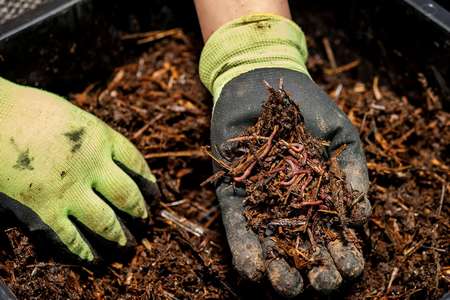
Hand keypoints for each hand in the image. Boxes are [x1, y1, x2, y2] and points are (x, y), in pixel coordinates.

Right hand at [0, 77, 159, 261]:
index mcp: (102, 138)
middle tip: (144, 218)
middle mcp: (93, 166)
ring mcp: (71, 190)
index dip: (147, 179)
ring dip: (117, 234)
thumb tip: (105, 153)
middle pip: (126, 194)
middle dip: (138, 209)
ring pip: (105, 220)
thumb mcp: (74, 117)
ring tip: (125, 242)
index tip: (154, 190)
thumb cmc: (28, 110)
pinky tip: (90, 256)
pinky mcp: (46, 210)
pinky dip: (82, 249)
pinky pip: (70, 236)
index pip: (135, 162)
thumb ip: (93, 137)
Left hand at [200, 14, 369, 296]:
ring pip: (270, 246)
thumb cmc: (309, 109)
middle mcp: (290, 206)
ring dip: (279, 270)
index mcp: (320, 198)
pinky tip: (254, 270)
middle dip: (315, 270)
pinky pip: (237, 227)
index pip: (334, 236)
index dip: (343, 255)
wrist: (264, 81)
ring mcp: (261, 202)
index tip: (351, 266)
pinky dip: (244, 249)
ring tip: (289, 285)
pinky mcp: (232, 195)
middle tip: (323, 282)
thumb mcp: (341, 137)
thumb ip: (353, 173)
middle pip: (303, 248)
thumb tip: (364, 218)